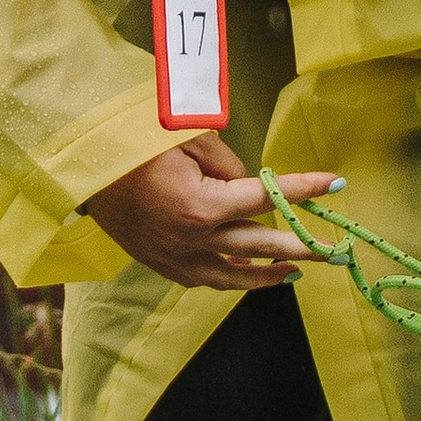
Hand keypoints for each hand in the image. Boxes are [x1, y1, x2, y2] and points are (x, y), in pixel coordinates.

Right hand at [85, 138, 340, 292]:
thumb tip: (249, 184)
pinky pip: (208, 280)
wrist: (86, 173)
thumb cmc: (135, 148)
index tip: (334, 184)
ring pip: (238, 275)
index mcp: (204, 205)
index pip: (268, 197)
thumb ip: (228, 164)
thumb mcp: (187, 141)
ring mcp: (180, 259)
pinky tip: (250, 275)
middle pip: (264, 245)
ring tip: (298, 270)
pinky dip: (234, 278)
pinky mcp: (165, 266)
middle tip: (334, 247)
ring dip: (272, 273)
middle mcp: (196, 240)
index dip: (304, 189)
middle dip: (304, 244)